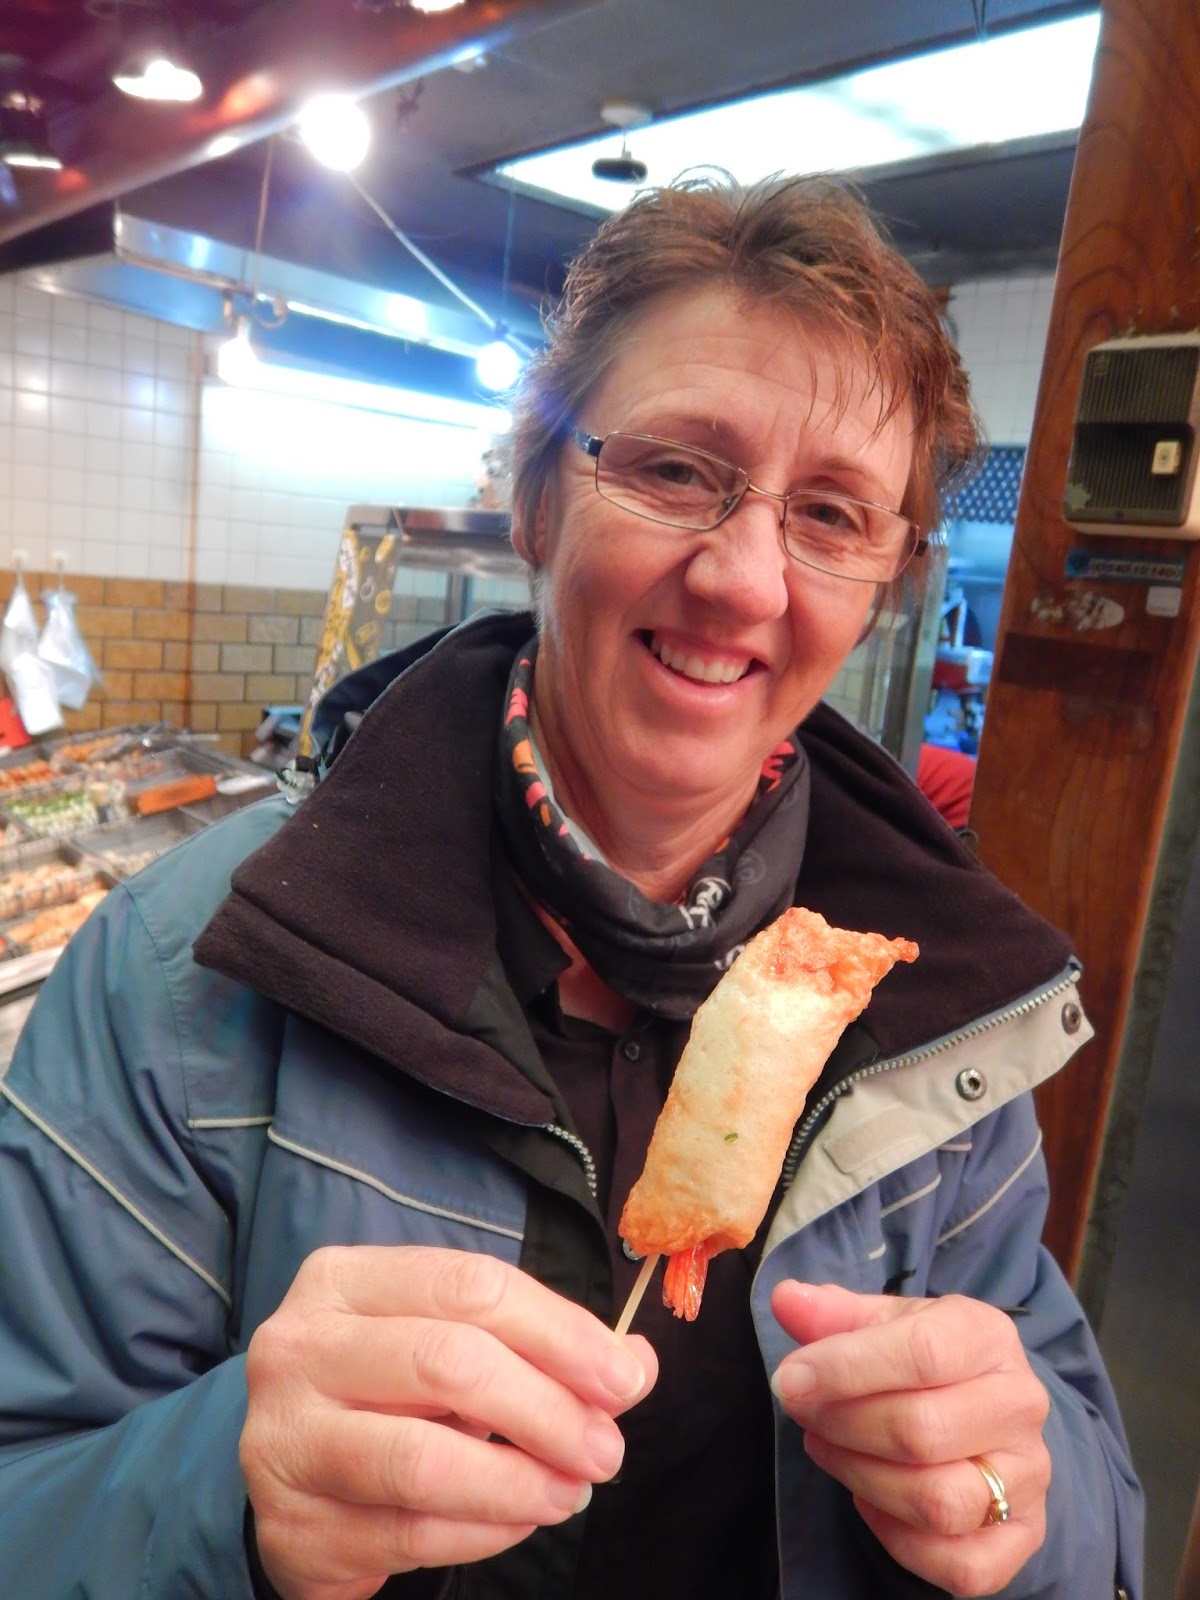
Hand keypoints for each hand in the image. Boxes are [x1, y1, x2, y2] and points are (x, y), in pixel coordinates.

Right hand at [240, 1245, 656, 1599]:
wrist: (292, 1481)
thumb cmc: (385, 1395)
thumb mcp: (450, 1345)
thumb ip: (537, 1346)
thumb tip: (635, 1365)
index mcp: (344, 1280)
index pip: (470, 1286)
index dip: (559, 1331)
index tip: (624, 1377)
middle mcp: (300, 1346)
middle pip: (448, 1363)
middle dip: (547, 1408)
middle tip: (605, 1448)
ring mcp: (284, 1437)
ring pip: (423, 1460)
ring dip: (519, 1481)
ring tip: (571, 1491)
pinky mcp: (291, 1526)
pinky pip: (409, 1533)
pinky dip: (483, 1531)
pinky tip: (520, 1519)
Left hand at [771, 1282, 1049, 1596]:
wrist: (989, 1408)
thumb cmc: (928, 1360)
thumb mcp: (885, 1322)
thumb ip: (834, 1314)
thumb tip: (786, 1300)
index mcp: (987, 1336)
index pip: (921, 1352)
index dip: (845, 1369)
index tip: (791, 1380)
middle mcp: (1020, 1404)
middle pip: (923, 1431)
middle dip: (843, 1426)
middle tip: (803, 1414)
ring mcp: (1029, 1475)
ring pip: (939, 1501)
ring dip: (862, 1479)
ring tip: (825, 1449)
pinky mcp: (1026, 1536)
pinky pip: (960, 1563)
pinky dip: (900, 1542)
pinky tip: (868, 1502)